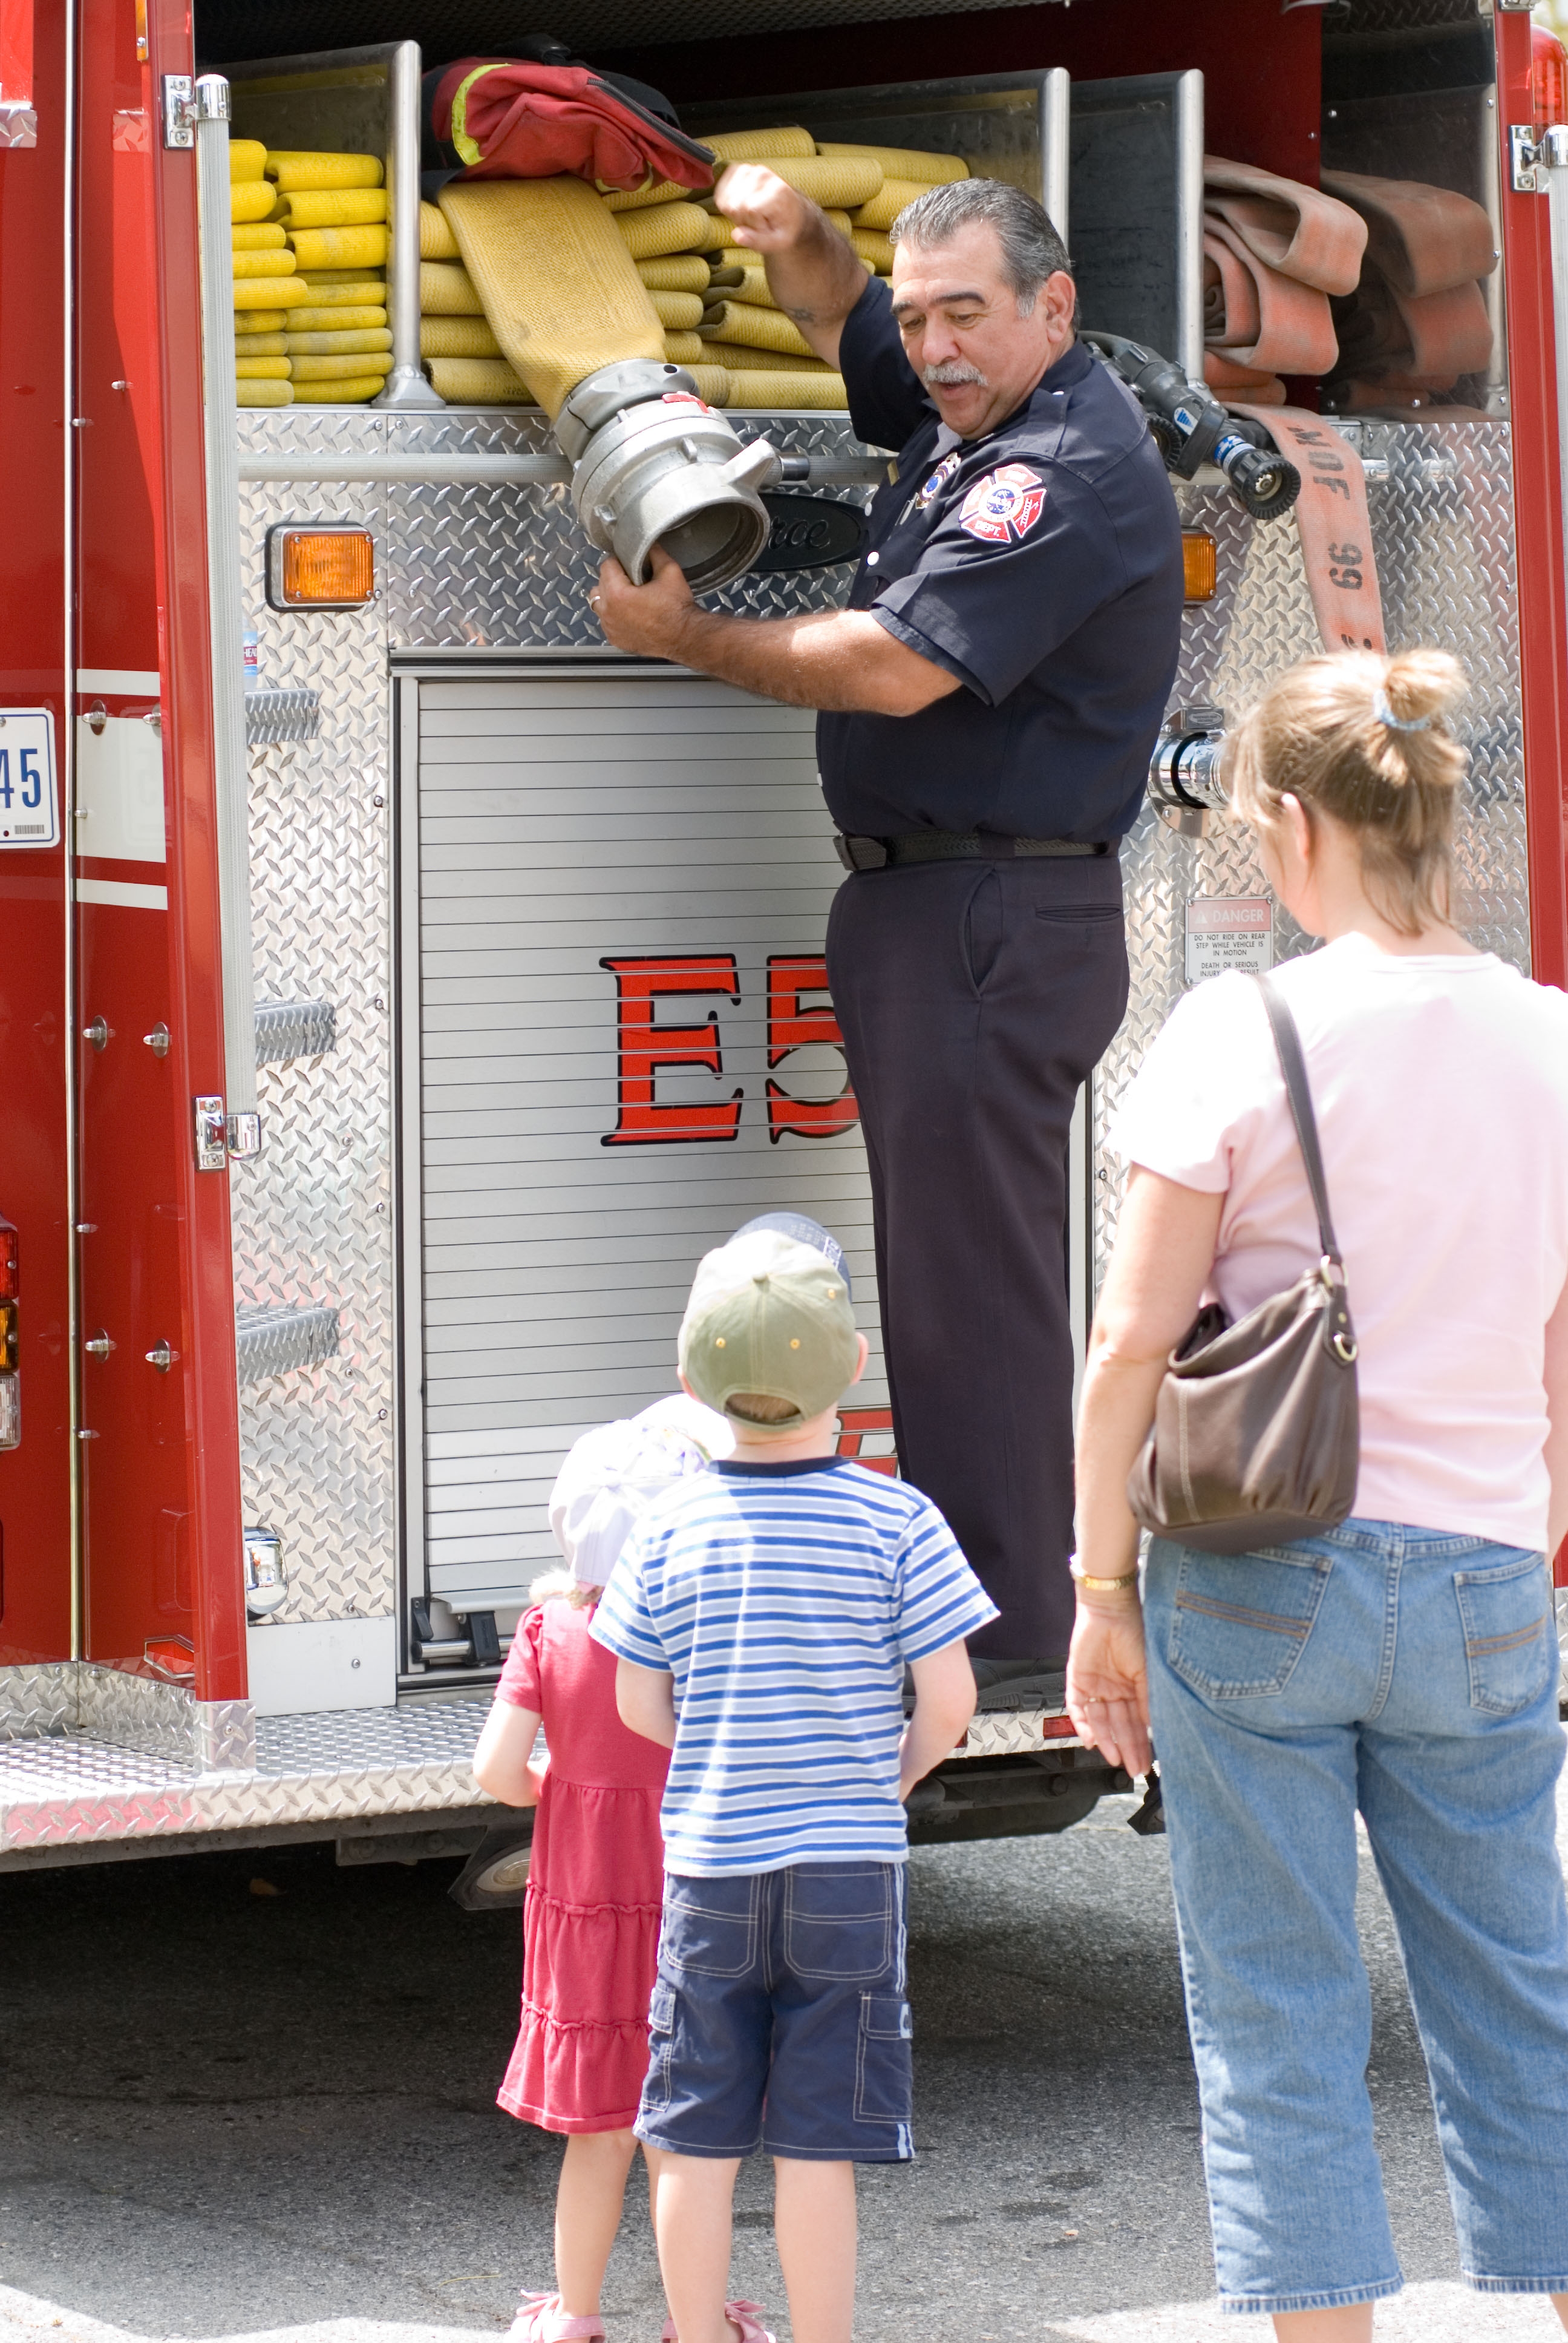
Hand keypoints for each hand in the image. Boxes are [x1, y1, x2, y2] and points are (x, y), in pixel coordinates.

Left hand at [590, 545, 695, 657]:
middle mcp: (609, 612)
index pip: (606, 565)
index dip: (619, 561)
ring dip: (609, 596)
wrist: (685, 638)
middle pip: (600, 584)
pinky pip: (606, 621)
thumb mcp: (670, 572)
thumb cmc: (678, 610)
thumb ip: (655, 553)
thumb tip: (648, 544)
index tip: (628, 564)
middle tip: (631, 580)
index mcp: (617, 594)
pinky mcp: (615, 639)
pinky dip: (613, 615)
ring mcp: (611, 628)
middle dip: (613, 578)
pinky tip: (629, 612)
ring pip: (598, 603)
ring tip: (627, 596)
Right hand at [714, 163, 814, 253]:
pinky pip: (720, 194)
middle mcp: (762, 174)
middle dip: (743, 220)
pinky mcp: (736, 170)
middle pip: (734, 205)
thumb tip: (737, 236)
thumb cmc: (784, 227)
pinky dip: (727, 204)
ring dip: (734, 212)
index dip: (754, 225)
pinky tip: (741, 205)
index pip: (749, 209)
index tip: (766, 226)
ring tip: (751, 214)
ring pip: (725, 200)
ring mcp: (748, 169)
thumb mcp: (779, 242)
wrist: (789, 209)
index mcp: (777, 189)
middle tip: (758, 221)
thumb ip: (759, 242)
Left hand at [1066, 1599, 1151, 1777]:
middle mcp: (1113, 1690)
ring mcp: (1095, 1685)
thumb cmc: (1135, 1632)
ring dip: (1107, 1741)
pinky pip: (1077, 1707)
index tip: (1147, 1763)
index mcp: (1132, 1687)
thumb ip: (1148, 1700)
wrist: (1112, 1608)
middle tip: (1134, 1768)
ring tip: (1115, 1758)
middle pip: (1119, 1725)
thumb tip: (1154, 1728)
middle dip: (1127, 1748)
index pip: (1136, 1722)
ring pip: (1099, 1721)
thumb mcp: (1148, 1672)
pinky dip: (1083, 1724)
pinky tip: (1091, 1740)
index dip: (1141, 1743)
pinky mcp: (1077, 1679)